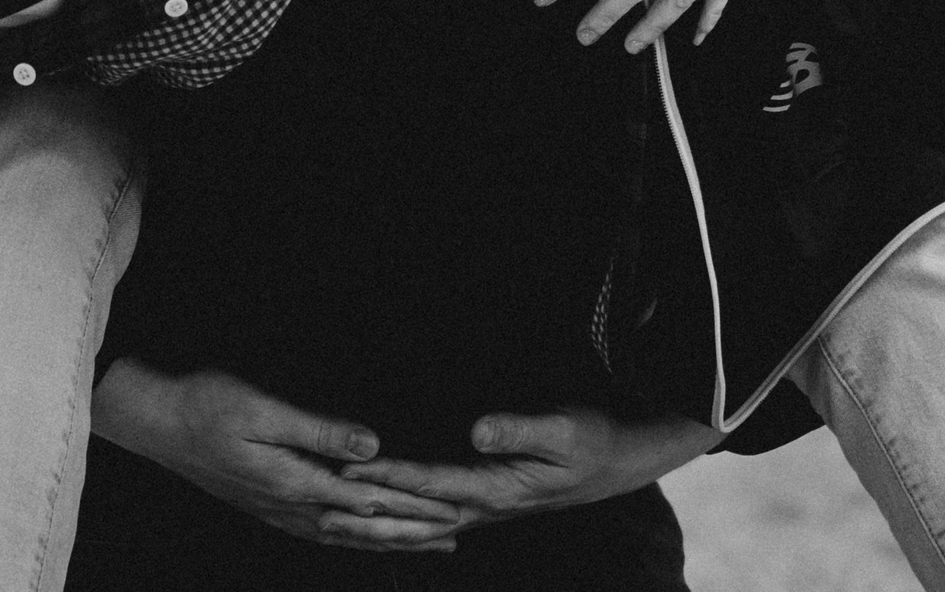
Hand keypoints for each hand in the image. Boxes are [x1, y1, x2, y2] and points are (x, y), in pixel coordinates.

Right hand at [90, 360, 461, 552]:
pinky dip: (358, 539)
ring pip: (349, 536)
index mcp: (296, 483)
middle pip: (366, 528)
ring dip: (393, 540)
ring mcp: (282, 513)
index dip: (414, 504)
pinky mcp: (273, 508)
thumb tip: (371, 447)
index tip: (453, 506)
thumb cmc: (210, 406)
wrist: (162, 426)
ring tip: (432, 541)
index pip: (370, 500)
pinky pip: (326, 533)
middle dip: (416, 531)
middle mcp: (294, 508)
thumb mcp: (264, 409)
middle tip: (459, 530)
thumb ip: (319, 431)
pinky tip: (370, 538)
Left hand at [357, 407, 719, 527]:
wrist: (620, 461)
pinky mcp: (489, 496)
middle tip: (324, 495)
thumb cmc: (593, 439)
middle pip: (417, 508)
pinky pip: (439, 507)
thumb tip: (476, 432)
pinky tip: (392, 512)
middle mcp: (485, 504)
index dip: (389, 477)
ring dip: (385, 509)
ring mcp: (487, 504)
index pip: (430, 484)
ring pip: (424, 513)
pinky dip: (409, 509)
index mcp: (498, 490)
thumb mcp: (563, 429)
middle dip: (371, 502)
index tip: (349, 472)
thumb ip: (519, 430)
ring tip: (342, 506)